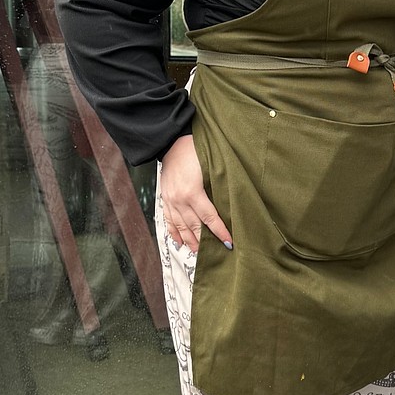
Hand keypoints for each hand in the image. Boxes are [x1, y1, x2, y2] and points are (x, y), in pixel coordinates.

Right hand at [160, 134, 232, 253]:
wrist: (171, 141)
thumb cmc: (195, 150)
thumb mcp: (210, 167)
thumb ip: (217, 186)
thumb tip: (230, 204)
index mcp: (192, 191)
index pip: (209, 218)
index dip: (220, 231)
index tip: (229, 242)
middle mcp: (179, 199)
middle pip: (194, 226)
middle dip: (205, 241)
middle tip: (216, 252)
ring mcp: (170, 199)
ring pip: (181, 226)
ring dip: (190, 240)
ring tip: (198, 252)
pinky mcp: (164, 197)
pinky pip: (168, 220)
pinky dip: (174, 232)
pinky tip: (179, 242)